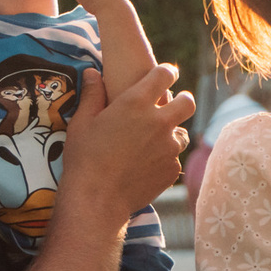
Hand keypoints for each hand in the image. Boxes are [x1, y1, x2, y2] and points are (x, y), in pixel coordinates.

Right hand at [58, 65, 192, 222]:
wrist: (97, 199)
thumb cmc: (84, 157)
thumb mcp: (82, 122)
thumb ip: (92, 94)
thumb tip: (92, 72)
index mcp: (136, 103)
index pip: (164, 75)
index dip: (166, 72)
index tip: (165, 74)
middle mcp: (159, 122)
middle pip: (187, 102)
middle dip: (183, 100)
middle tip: (175, 103)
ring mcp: (169, 147)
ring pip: (182, 133)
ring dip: (172, 133)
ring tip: (154, 140)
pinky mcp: (172, 169)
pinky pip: (174, 158)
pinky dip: (164, 158)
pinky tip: (147, 164)